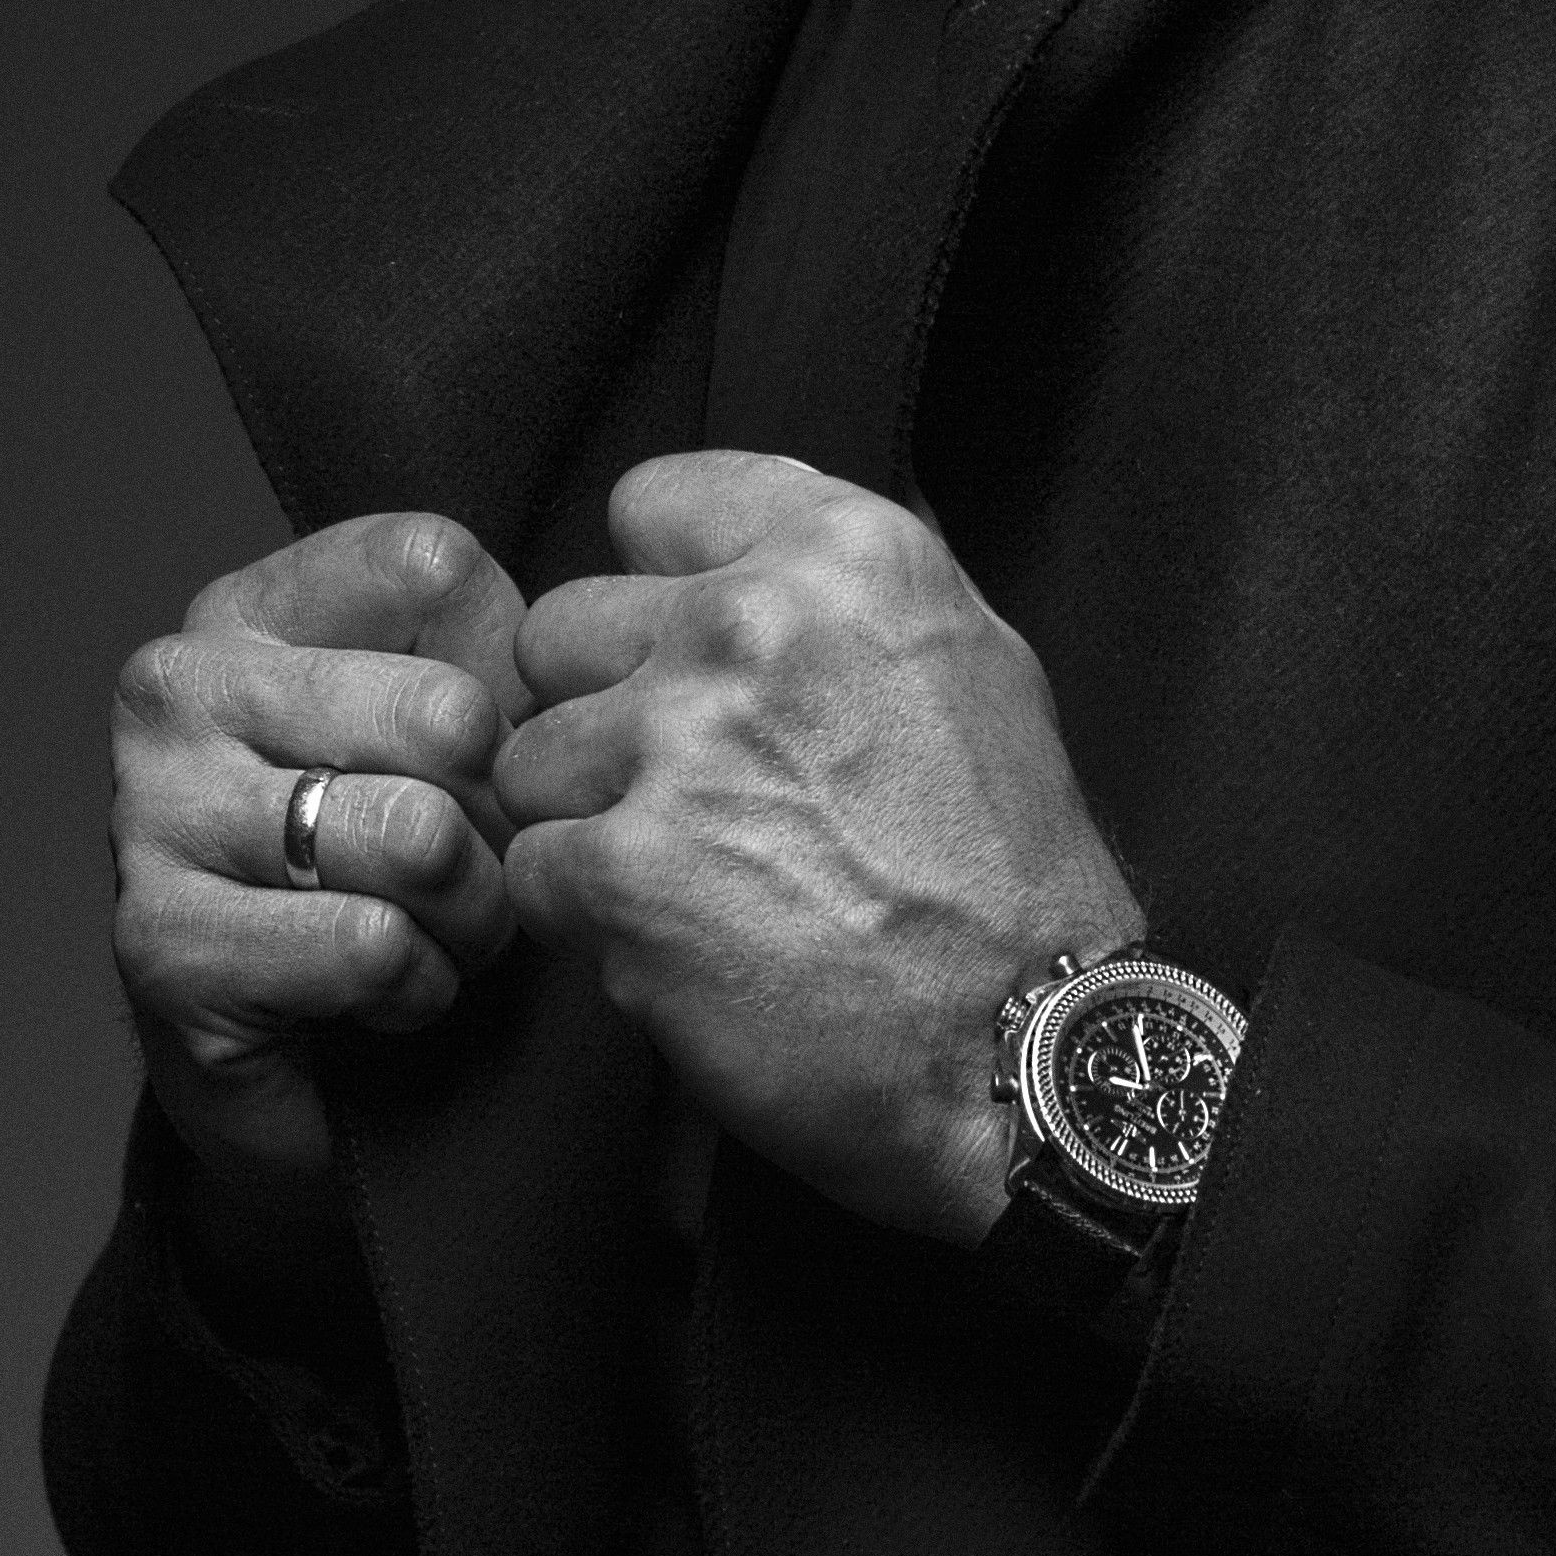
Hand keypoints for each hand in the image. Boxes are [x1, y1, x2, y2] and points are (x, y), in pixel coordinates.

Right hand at [110, 510, 529, 1240]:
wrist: (290, 1061)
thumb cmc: (388, 877)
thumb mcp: (449, 740)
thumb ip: (501, 662)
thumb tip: (576, 670)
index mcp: (247, 608)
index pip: (435, 566)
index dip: (512, 678)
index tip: (478, 756)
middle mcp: (176, 686)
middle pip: (451, 714)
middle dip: (504, 821)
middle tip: (472, 873)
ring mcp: (152, 811)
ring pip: (421, 839)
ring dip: (470, 919)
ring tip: (433, 934)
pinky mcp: (161, 943)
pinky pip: (373, 946)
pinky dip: (417, 989)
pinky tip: (380, 992)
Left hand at [495, 454, 1138, 1244]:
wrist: (1025, 1053)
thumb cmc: (1013, 884)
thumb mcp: (979, 670)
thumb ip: (853, 597)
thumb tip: (764, 539)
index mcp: (846, 556)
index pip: (650, 502)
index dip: (659, 593)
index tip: (693, 665)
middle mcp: (753, 622)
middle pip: (563, 629)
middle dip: (606, 713)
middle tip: (698, 799)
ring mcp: (678, 742)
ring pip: (533, 755)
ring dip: (589, 823)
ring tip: (701, 884)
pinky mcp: (622, 868)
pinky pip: (530, 868)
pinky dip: (588, 921)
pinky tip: (686, 947)